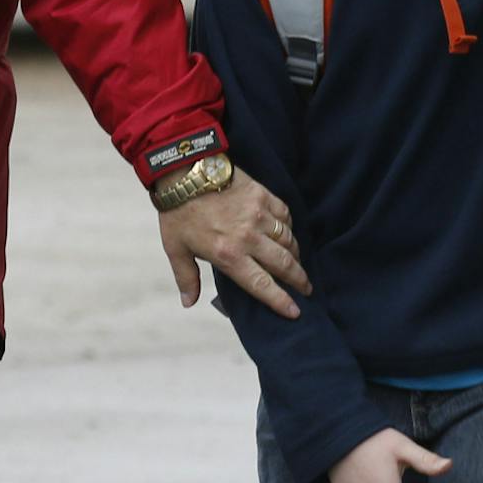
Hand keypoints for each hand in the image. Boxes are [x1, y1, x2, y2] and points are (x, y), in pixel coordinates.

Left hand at [158, 164, 309, 316]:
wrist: (185, 171)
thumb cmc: (178, 212)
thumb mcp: (175, 249)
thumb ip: (186, 277)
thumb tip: (188, 302)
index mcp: (228, 255)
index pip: (261, 284)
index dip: (280, 300)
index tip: (295, 311)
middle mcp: (248, 238)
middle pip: (284, 264)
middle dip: (299, 280)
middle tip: (307, 289)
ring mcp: (259, 215)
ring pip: (288, 240)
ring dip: (295, 255)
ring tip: (297, 263)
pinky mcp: (263, 195)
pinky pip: (285, 216)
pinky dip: (289, 227)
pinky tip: (287, 233)